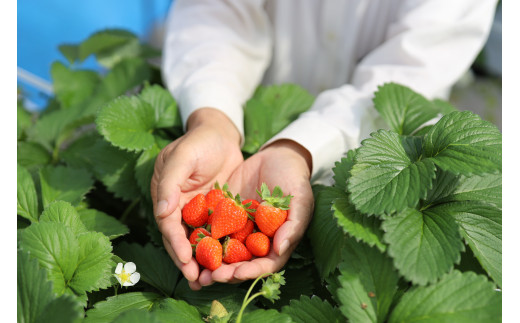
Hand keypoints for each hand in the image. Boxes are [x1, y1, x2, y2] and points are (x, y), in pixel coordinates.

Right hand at [151, 108, 242, 289]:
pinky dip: (219, 248)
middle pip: (182, 239)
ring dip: (202, 261)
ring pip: (198, 240)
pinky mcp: (215, 212)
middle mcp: (179, 208)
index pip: (169, 225)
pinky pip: (216, 232)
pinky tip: (227, 263)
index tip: (186, 260)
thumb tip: (161, 212)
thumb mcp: (182, 157)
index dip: (176, 244)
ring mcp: (198, 211)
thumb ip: (171, 183)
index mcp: (166, 196)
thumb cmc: (198, 142)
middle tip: (197, 281)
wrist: (220, 134)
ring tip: (209, 282)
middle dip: (188, 261)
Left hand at [196, 139, 313, 286]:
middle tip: (207, 277)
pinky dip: (200, 238)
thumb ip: (293, 226)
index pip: (263, 265)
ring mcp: (238, 228)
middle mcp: (255, 240)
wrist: (277, 156)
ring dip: (208, 262)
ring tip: (193, 269)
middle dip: (224, 272)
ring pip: (221, 251)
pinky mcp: (224, 215)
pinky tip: (186, 242)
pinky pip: (210, 228)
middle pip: (239, 263)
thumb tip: (280, 250)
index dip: (250, 272)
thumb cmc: (295, 180)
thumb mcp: (300, 201)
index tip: (236, 273)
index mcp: (275, 243)